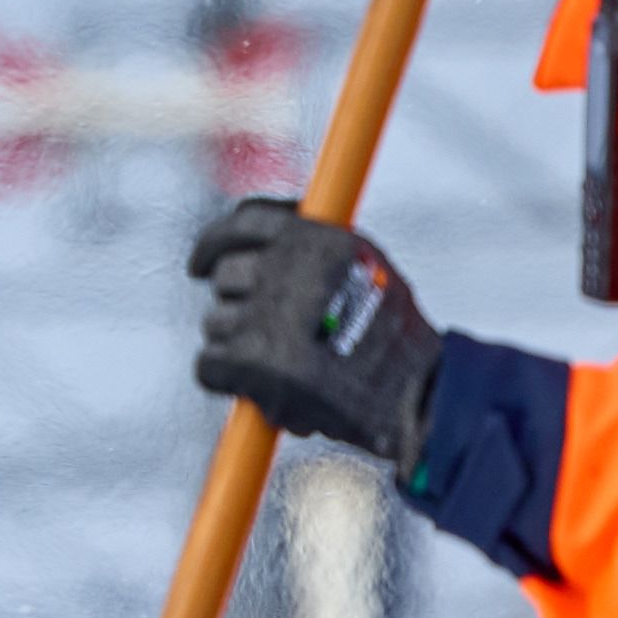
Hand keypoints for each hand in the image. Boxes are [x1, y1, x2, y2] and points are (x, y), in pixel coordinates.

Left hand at [188, 197, 440, 469]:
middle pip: (226, 276)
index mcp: (323, 238)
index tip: (200, 265)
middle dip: (235, 305)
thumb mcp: (368, 270)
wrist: (417, 396)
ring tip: (278, 366)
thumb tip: (261, 244)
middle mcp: (294, 267)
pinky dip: (224, 380)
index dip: (214, 243)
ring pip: (214, 323)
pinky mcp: (254, 361)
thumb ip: (316, 253)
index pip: (247, 221)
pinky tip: (257, 390)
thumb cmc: (395, 340)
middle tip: (260, 331)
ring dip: (233, 346)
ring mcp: (271, 314)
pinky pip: (207, 365)